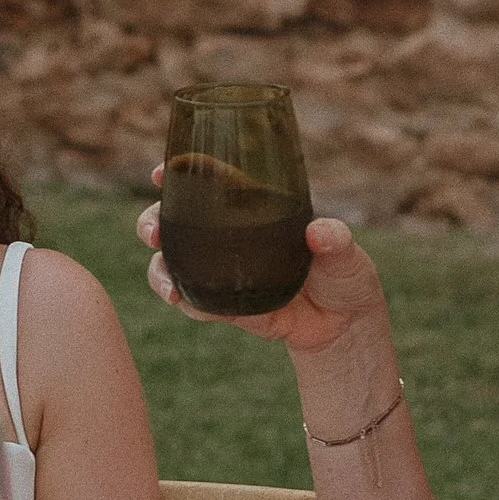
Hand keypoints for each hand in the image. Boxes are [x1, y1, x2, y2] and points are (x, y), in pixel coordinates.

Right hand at [140, 173, 390, 361]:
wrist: (343, 327)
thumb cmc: (346, 276)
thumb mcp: (347, 254)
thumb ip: (337, 240)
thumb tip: (321, 232)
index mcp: (252, 208)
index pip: (207, 182)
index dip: (179, 173)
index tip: (159, 173)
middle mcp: (228, 236)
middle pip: (173, 221)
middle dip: (151, 223)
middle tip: (152, 234)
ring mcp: (222, 272)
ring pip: (172, 263)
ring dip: (159, 271)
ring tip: (169, 288)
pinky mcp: (225, 306)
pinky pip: (196, 303)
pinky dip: (190, 304)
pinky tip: (191, 305)